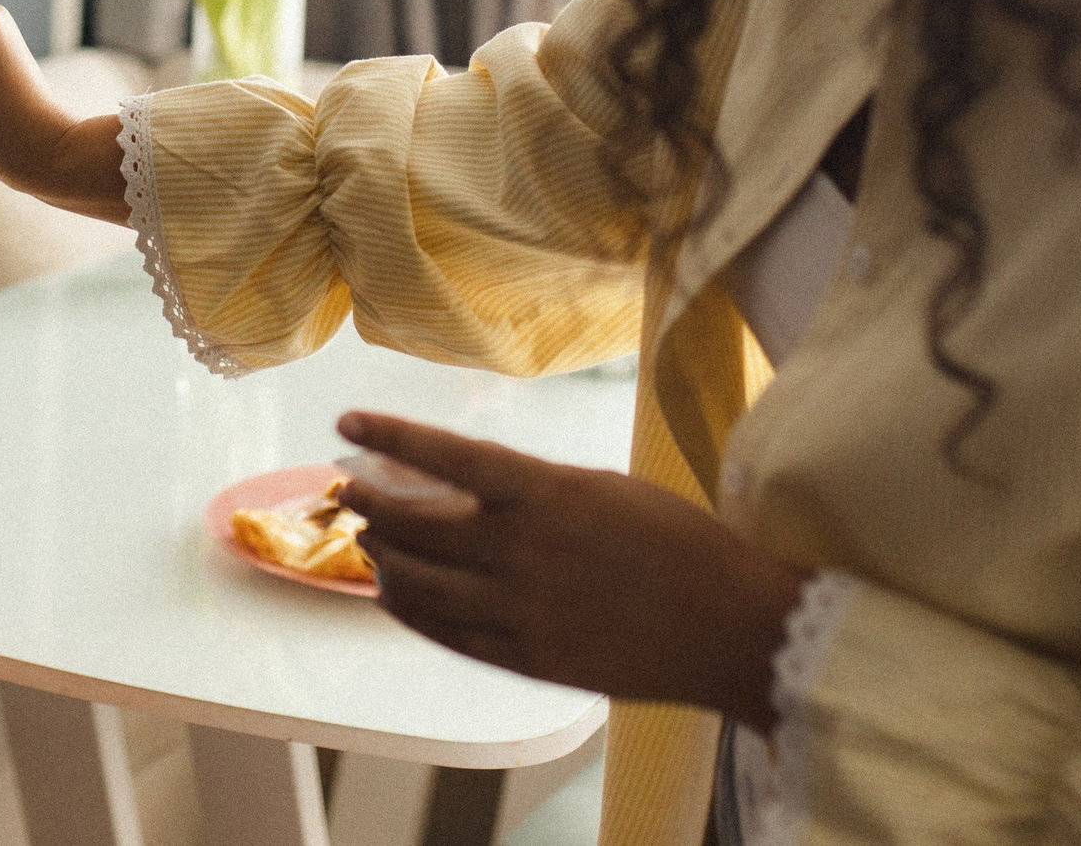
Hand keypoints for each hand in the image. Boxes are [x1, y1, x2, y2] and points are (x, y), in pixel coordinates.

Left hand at [334, 412, 806, 729]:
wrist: (733, 628)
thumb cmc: (680, 545)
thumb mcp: (605, 490)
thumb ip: (534, 492)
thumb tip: (466, 491)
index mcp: (547, 494)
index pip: (445, 456)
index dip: (390, 436)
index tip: (347, 421)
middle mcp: (522, 551)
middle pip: (416, 526)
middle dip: (372, 506)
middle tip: (349, 492)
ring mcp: (521, 610)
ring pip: (419, 585)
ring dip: (383, 560)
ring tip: (367, 543)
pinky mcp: (528, 660)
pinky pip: (448, 634)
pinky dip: (413, 612)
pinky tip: (396, 596)